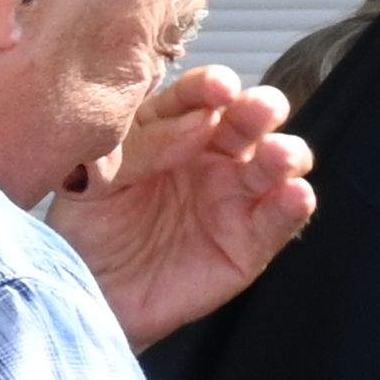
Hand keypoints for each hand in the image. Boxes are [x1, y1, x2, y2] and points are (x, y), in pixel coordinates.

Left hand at [55, 67, 315, 349]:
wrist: (88, 292)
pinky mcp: (252, 240)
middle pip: (246, 122)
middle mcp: (210, 154)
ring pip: (277, 163)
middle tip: (259, 109)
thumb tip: (198, 122)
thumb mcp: (96, 179)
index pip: (196, 97)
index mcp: (169, 128)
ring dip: (285, 154)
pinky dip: (293, 204)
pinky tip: (293, 195)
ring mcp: (235, 195)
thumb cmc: (87, 227)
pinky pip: (281, 218)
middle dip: (258, 110)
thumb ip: (141, 146)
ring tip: (277, 156)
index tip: (217, 87)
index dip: (209, 88)